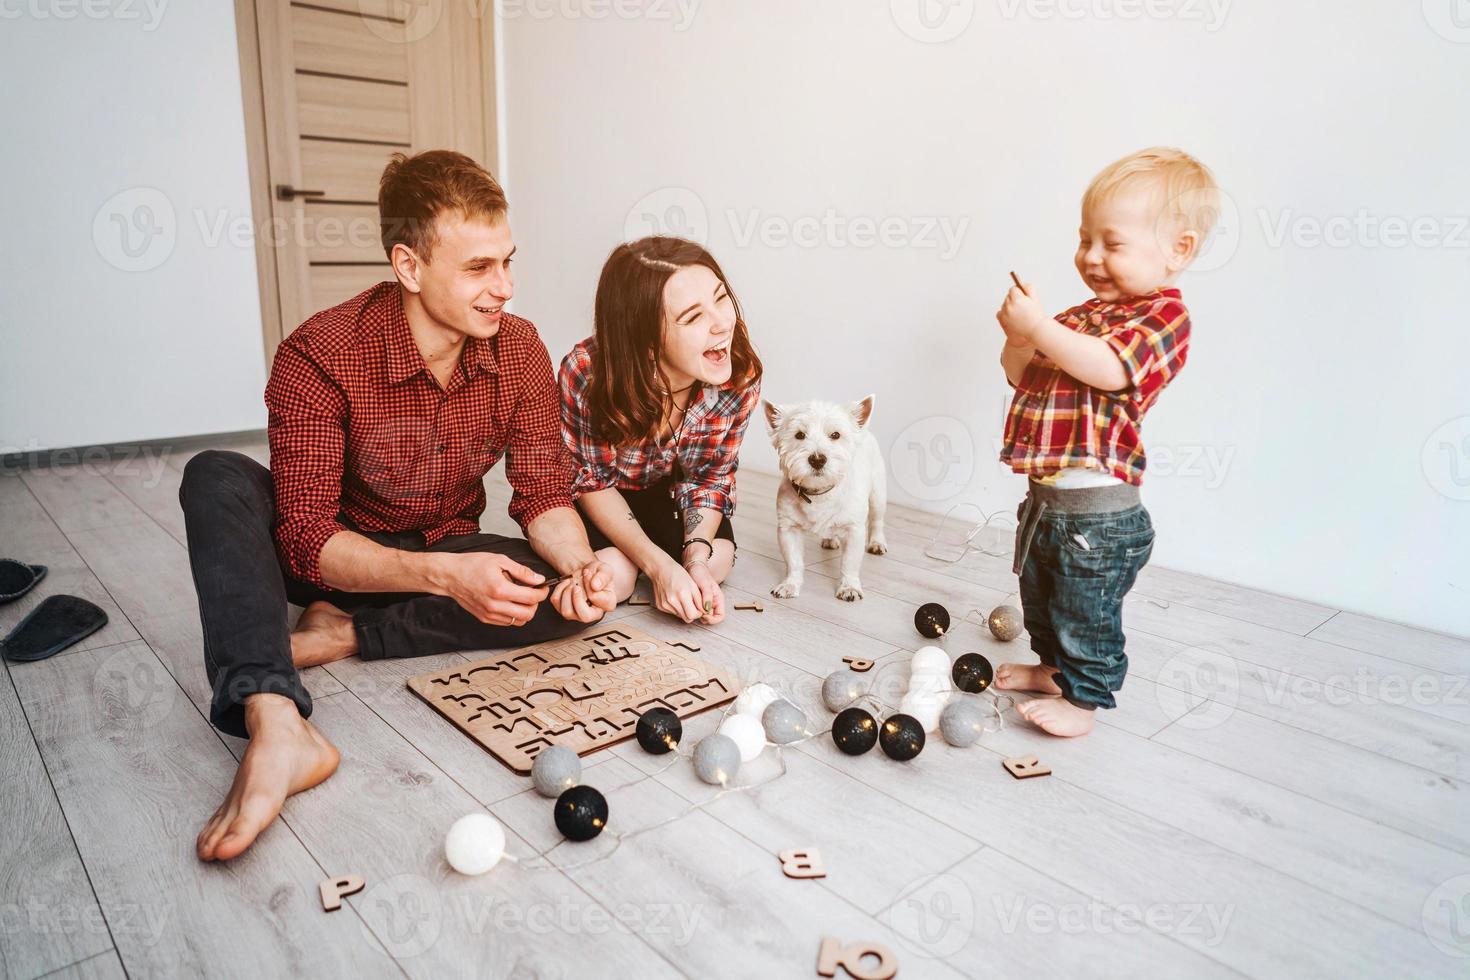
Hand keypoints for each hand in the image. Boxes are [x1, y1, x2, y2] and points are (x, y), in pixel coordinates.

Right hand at [434, 552, 548, 625]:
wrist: (450, 576)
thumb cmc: (472, 565)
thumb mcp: (500, 560)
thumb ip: (522, 571)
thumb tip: (538, 579)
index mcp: (500, 589)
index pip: (531, 598)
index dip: (542, 593)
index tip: (543, 587)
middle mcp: (495, 605)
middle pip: (528, 614)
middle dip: (536, 604)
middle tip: (534, 593)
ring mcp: (489, 614)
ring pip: (519, 621)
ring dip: (525, 611)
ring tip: (521, 597)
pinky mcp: (485, 618)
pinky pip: (507, 622)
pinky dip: (514, 614)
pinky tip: (510, 602)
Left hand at [548, 560, 616, 622]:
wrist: (585, 573)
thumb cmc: (596, 574)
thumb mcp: (605, 569)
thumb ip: (603, 576)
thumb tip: (595, 586)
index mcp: (608, 604)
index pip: (596, 599)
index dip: (589, 584)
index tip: (588, 574)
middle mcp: (593, 613)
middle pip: (584, 616)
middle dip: (577, 598)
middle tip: (576, 586)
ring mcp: (578, 614)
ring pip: (567, 612)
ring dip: (566, 593)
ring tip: (571, 583)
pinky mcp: (565, 609)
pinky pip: (556, 602)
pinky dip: (558, 590)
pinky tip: (566, 583)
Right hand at [650, 559, 704, 622]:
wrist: (660, 569)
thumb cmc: (678, 574)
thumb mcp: (693, 585)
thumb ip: (699, 600)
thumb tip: (704, 611)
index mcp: (682, 594)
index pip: (693, 615)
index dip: (698, 613)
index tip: (700, 609)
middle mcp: (672, 601)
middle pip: (686, 618)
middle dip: (692, 614)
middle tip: (693, 605)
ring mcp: (664, 605)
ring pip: (680, 616)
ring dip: (684, 611)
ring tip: (683, 599)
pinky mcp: (660, 606)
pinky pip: (672, 613)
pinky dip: (676, 608)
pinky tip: (676, 599)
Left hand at [685, 561, 725, 624]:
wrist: (693, 567)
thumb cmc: (700, 573)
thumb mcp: (705, 583)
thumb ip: (707, 595)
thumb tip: (707, 609)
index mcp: (718, 599)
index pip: (720, 616)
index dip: (713, 619)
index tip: (704, 615)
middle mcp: (713, 603)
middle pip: (712, 618)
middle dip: (704, 618)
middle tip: (695, 613)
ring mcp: (705, 603)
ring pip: (704, 616)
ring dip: (698, 615)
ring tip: (691, 609)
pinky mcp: (698, 603)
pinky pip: (697, 612)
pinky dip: (693, 611)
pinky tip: (688, 607)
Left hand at [997, 281, 1046, 344]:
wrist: (1035, 329)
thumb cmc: (1036, 314)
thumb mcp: (1035, 298)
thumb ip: (1028, 287)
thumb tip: (1021, 283)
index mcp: (1017, 299)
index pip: (1013, 289)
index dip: (1019, 292)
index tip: (1023, 296)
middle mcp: (1009, 305)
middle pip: (1008, 296)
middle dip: (1014, 298)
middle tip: (1022, 305)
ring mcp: (1005, 313)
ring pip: (1005, 304)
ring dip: (1010, 305)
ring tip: (1019, 311)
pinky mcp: (1003, 319)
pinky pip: (1001, 311)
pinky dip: (1006, 312)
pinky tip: (1013, 314)